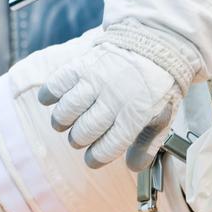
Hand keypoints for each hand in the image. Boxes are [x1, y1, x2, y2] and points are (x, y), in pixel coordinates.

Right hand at [37, 24, 190, 169]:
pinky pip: (55, 85)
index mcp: (135, 115)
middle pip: (83, 133)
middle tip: (81, 135)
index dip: (96, 158)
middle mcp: (114, 99)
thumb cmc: (156, 86)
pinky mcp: (82, 65)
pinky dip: (49, 95)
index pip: (107, 148)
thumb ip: (148, 144)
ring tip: (66, 120)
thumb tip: (133, 167)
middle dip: (78, 140)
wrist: (154, 44)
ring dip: (62, 122)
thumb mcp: (162, 117)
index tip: (92, 158)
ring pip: (66, 112)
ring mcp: (96, 80)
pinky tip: (55, 99)